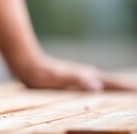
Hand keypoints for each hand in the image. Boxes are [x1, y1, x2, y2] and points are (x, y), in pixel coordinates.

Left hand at [14, 54, 136, 90]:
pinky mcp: (76, 77)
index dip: (126, 87)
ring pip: (106, 81)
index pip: (112, 83)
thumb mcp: (56, 78)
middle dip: (127, 87)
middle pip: (113, 81)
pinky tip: (105, 89)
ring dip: (119, 86)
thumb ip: (75, 80)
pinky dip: (107, 86)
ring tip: (131, 90)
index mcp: (86, 76)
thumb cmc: (41, 73)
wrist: (27, 63)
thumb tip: (96, 86)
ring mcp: (82, 75)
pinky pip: (97, 82)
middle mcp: (87, 75)